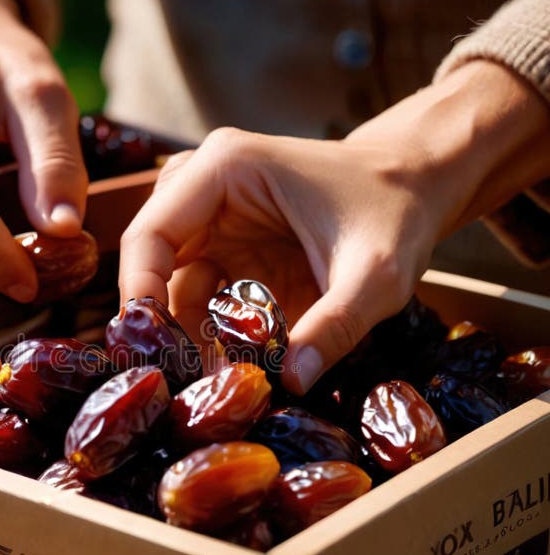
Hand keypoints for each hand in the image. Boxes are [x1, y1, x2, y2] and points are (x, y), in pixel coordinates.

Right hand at [120, 61, 549, 393]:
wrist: (415, 188)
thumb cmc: (395, 212)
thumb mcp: (376, 273)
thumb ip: (336, 326)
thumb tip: (291, 384)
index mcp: (225, 170)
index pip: (149, 236)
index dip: (140, 296)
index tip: (153, 354)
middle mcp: (207, 189)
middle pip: (154, 266)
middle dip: (165, 326)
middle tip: (183, 380)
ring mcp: (216, 219)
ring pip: (175, 288)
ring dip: (190, 335)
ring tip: (214, 380)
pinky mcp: (229, 246)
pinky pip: (203, 296)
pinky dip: (213, 333)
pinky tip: (234, 364)